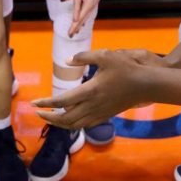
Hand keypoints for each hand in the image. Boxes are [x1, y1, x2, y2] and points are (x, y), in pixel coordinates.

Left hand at [32, 49, 158, 128]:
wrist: (146, 85)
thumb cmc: (125, 69)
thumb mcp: (105, 55)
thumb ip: (84, 56)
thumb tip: (67, 61)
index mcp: (90, 91)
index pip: (62, 101)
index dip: (46, 103)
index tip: (34, 103)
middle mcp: (92, 106)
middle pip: (65, 119)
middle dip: (49, 118)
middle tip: (38, 112)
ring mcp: (100, 113)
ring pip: (75, 125)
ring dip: (60, 123)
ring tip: (50, 117)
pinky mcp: (106, 116)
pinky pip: (85, 125)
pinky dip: (73, 124)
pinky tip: (69, 118)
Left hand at [62, 0, 105, 37]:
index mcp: (88, 4)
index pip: (79, 18)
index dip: (74, 26)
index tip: (70, 34)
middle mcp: (91, 5)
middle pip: (83, 19)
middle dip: (76, 28)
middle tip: (70, 36)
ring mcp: (93, 4)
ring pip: (86, 17)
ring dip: (80, 24)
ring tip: (76, 31)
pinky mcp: (93, 1)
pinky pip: (87, 13)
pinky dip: (84, 18)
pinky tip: (83, 20)